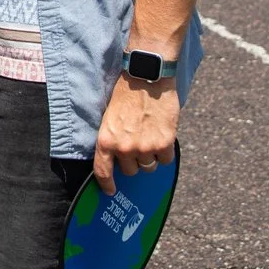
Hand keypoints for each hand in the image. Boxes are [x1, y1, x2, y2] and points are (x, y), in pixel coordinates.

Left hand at [91, 73, 179, 194]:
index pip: (103, 171)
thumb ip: (113, 139)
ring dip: (150, 157)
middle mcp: (124, 148)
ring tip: (149, 137)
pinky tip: (162, 136)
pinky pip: (165, 160)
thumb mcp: (110, 117)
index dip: (106, 184)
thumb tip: (118, 159)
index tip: (111, 191)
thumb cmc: (126, 94)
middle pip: (130, 171)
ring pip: (149, 167)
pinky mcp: (163, 143)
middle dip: (134, 161)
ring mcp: (145, 147)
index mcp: (106, 140)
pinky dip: (165, 152)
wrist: (146, 78)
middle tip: (137, 145)